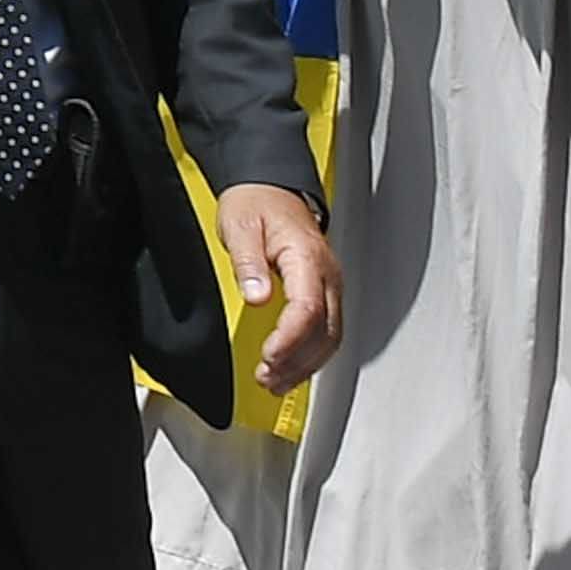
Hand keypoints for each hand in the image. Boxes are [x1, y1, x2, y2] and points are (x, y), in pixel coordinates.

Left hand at [223, 184, 342, 389]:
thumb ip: (248, 262)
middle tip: (267, 377)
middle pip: (326, 331)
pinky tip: (290, 369)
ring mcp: (330, 285)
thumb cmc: (256, 203)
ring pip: (331, 337)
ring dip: (305, 365)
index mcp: (307, 257)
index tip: (268, 356)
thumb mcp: (239, 225)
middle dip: (297, 361)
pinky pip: (326, 331)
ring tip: (275, 381)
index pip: (308, 308)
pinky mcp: (324, 293)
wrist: (270, 188)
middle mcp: (327, 275)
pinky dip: (310, 356)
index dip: (290, 339)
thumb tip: (258, 296)